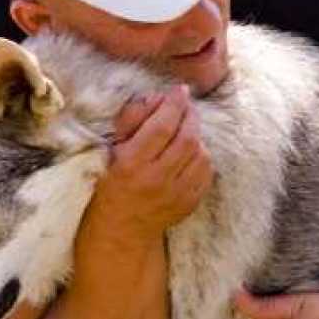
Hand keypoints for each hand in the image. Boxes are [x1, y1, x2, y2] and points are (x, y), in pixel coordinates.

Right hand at [88, 84, 213, 241]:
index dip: (174, 105)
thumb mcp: (111, 149)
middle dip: (190, 115)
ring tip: (186, 130)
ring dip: (197, 136)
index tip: (180, 91)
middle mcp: (156, 180)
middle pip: (187, 139)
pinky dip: (202, 156)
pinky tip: (191, 153)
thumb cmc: (112, 183)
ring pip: (201, 154)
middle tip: (186, 105)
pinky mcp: (189, 203)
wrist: (123, 228)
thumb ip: (131, 120)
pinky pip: (207, 172)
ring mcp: (176, 195)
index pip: (162, 127)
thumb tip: (156, 98)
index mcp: (131, 164)